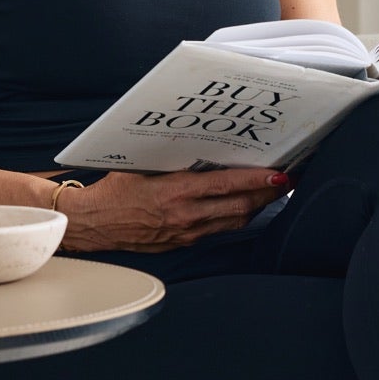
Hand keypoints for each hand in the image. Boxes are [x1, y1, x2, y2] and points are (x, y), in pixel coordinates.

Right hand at [54, 166, 289, 252]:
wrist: (91, 223)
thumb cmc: (113, 188)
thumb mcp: (141, 163)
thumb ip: (172, 155)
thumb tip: (201, 137)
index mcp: (175, 192)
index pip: (227, 185)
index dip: (257, 181)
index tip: (280, 174)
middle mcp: (184, 216)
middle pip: (240, 206)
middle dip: (267, 193)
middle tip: (287, 179)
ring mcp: (185, 233)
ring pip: (233, 221)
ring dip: (255, 205)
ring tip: (271, 190)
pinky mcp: (181, 243)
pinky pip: (218, 230)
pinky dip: (235, 217)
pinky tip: (243, 205)